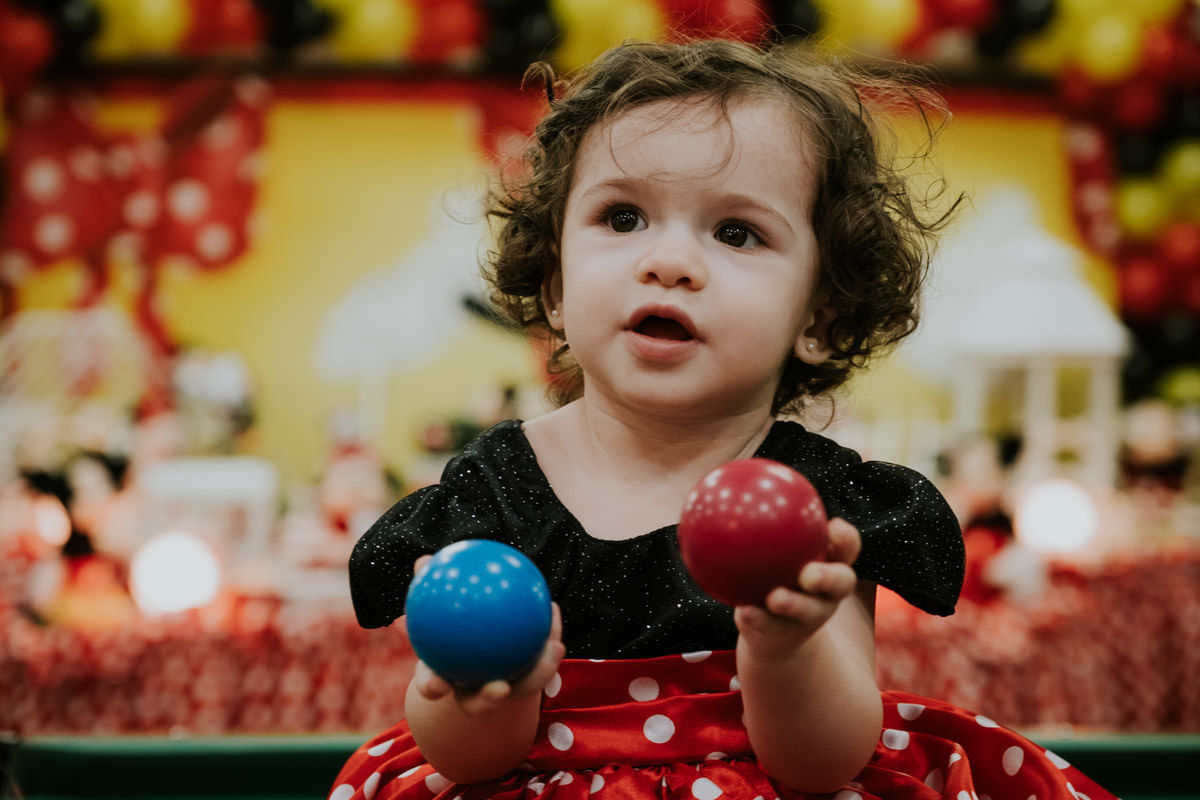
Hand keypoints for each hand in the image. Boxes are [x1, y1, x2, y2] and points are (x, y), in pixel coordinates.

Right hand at [408, 555, 565, 716]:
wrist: (475, 649)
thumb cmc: (449, 623)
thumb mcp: (434, 607)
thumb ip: (427, 586)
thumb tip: (424, 560)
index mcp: (443, 678)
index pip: (432, 687)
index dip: (432, 688)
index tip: (437, 684)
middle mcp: (473, 693)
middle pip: (480, 704)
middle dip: (490, 700)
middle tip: (500, 688)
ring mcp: (503, 689)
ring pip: (523, 688)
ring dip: (541, 673)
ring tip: (554, 647)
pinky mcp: (528, 678)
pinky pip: (541, 661)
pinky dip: (549, 637)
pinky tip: (553, 607)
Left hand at [733, 517, 860, 658]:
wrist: (777, 627)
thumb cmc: (776, 570)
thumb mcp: (775, 546)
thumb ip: (763, 520)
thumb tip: (731, 482)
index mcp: (832, 563)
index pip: (847, 547)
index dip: (846, 538)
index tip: (833, 526)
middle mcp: (830, 591)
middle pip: (841, 583)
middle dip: (828, 578)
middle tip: (808, 573)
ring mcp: (813, 616)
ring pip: (810, 611)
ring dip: (794, 604)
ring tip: (775, 597)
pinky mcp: (790, 635)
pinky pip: (774, 627)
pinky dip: (759, 619)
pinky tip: (742, 611)